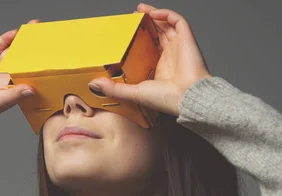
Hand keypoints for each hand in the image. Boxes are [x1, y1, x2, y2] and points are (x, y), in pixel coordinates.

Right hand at [0, 19, 39, 129]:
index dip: (41, 66)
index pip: (31, 74)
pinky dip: (5, 40)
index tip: (52, 58)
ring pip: (12, 50)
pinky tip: (14, 34)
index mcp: (14, 88)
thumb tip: (32, 90)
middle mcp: (6, 76)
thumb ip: (14, 95)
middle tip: (45, 36)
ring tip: (32, 29)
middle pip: (24, 59)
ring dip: (21, 40)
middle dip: (34, 48)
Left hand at [88, 3, 211, 116]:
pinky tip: (153, 13)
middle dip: (145, 23)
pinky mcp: (187, 40)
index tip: (126, 33)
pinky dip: (166, 14)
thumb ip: (115, 89)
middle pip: (158, 33)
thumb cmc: (167, 99)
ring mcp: (179, 46)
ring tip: (140, 10)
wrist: (187, 98)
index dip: (139, 39)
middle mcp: (171, 56)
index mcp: (161, 68)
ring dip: (154, 15)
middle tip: (132, 17)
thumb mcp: (134, 93)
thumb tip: (94, 84)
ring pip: (167, 24)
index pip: (149, 48)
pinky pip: (178, 21)